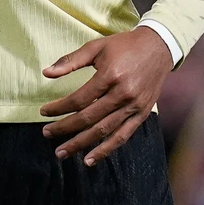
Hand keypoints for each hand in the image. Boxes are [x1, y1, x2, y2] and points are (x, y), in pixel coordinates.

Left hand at [40, 26, 174, 166]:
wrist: (159, 47)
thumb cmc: (125, 45)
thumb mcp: (97, 46)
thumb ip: (70, 60)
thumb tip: (46, 73)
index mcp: (110, 75)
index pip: (79, 99)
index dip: (59, 108)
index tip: (44, 112)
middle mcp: (122, 94)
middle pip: (88, 118)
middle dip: (65, 128)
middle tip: (47, 134)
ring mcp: (133, 106)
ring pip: (103, 131)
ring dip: (81, 144)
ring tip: (62, 152)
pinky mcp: (142, 114)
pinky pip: (122, 136)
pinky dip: (106, 150)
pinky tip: (90, 159)